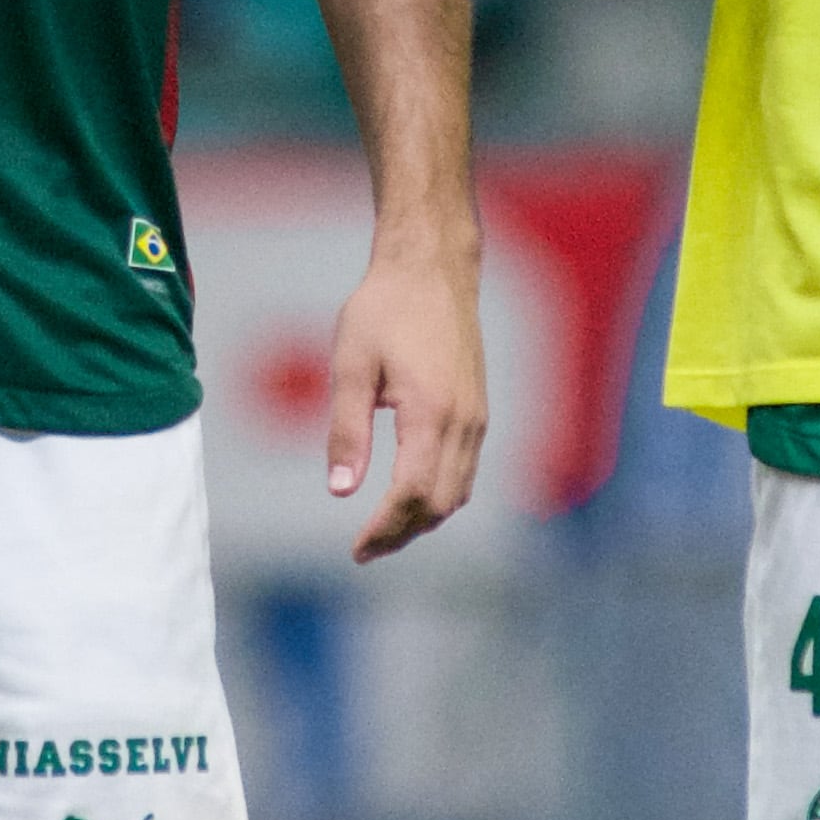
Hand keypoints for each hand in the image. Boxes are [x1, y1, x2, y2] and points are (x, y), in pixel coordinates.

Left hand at [322, 245, 487, 564]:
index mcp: (432, 412)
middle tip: (363, 549)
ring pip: (458, 493)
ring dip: (422, 520)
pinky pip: (465, 472)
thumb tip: (341, 491)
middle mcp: (464, 422)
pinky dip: (440, 497)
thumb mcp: (351, 364)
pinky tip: (409, 497)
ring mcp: (477, 418)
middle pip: (440, 504)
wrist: (433, 269)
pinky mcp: (478, 411)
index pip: (413, 493)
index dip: (385, 528)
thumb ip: (347, 429)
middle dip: (402, 533)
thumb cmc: (384, 309)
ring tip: (381, 532)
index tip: (356, 549)